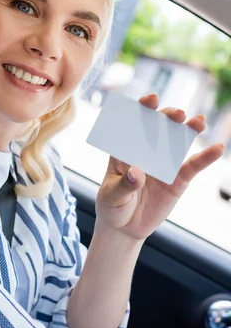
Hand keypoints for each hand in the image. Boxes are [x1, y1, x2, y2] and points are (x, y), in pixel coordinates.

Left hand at [95, 94, 224, 240]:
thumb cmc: (112, 206)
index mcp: (124, 150)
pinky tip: (217, 148)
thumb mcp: (111, 196)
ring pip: (177, 143)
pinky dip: (205, 158)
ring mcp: (163, 164)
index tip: (151, 99)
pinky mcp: (177, 180)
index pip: (133, 124)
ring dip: (188, 130)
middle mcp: (145, 152)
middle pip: (157, 128)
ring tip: (198, 122)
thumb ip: (124, 185)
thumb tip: (138, 173)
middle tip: (176, 113)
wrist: (124, 228)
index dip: (142, 109)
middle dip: (167, 117)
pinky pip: (192, 167)